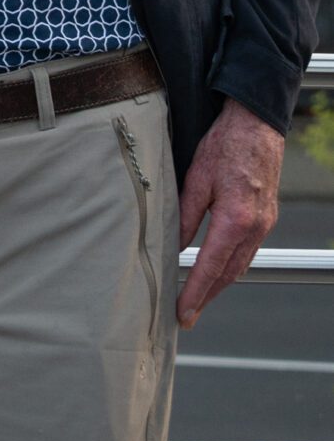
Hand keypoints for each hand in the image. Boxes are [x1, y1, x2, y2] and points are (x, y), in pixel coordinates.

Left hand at [176, 99, 283, 327]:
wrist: (256, 124)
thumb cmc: (225, 145)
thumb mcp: (197, 177)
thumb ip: (186, 215)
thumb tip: (174, 246)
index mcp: (235, 220)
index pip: (210, 267)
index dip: (195, 294)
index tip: (182, 314)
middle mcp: (255, 228)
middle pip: (228, 274)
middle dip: (207, 297)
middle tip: (186, 315)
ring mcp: (264, 224)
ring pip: (239, 265)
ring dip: (219, 284)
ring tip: (198, 298)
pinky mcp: (266, 217)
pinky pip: (247, 251)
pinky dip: (230, 266)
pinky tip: (217, 269)